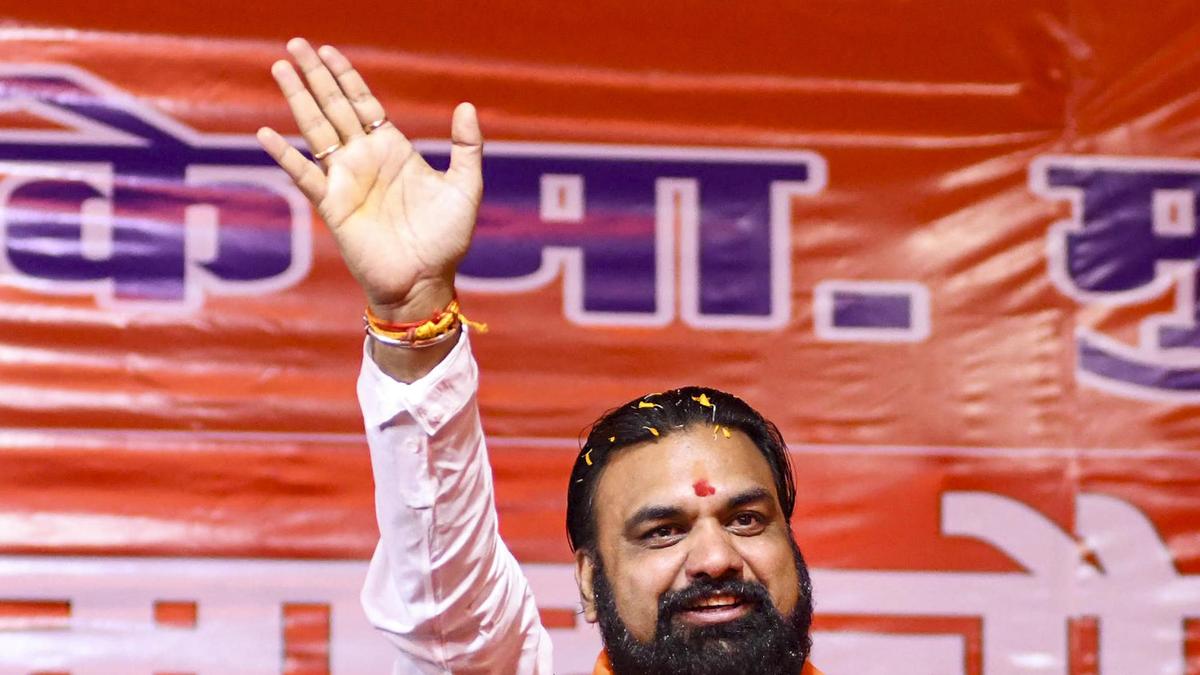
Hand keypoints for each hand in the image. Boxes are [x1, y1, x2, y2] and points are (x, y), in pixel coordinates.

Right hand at [256, 38, 482, 320]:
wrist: (426, 280)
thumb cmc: (446, 239)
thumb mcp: (464, 187)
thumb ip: (467, 147)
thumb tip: (466, 105)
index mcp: (393, 149)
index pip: (363, 103)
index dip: (345, 76)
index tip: (328, 51)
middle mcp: (364, 159)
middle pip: (334, 107)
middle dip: (315, 75)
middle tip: (295, 43)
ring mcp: (345, 180)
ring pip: (316, 129)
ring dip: (298, 99)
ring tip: (280, 68)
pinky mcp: (332, 205)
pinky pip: (305, 175)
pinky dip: (285, 155)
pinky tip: (266, 133)